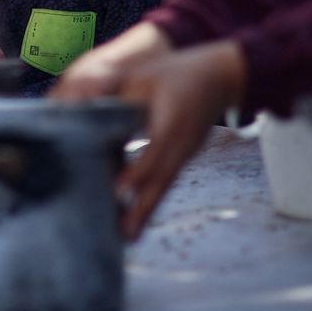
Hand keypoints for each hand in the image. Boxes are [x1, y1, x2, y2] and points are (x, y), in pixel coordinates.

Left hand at [54, 33, 245, 240]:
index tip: (118, 192)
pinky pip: (167, 182)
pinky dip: (153, 201)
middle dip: (141, 208)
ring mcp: (185, 153)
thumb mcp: (144, 79)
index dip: (136, 173)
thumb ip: (120, 100)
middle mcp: (181, 144)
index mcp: (171, 122)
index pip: (153, 152)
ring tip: (127, 237)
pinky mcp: (183, 157)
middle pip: (160, 181)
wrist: (220, 76)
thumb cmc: (176, 73)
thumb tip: (91, 119)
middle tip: (123, 234)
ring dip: (146, 212)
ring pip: (164, 186)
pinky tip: (138, 218)